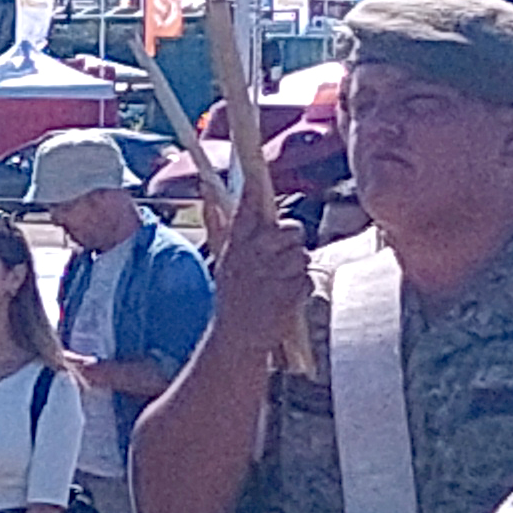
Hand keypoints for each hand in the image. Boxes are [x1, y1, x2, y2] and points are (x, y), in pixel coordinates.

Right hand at [204, 179, 312, 340]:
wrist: (237, 337)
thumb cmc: (233, 296)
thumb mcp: (223, 259)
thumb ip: (219, 222)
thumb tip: (205, 185)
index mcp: (235, 246)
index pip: (245, 211)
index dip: (252, 191)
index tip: (254, 174)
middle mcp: (252, 257)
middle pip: (290, 230)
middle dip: (291, 241)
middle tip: (280, 256)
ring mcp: (272, 276)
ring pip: (302, 256)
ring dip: (296, 269)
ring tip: (278, 282)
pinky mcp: (289, 294)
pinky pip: (307, 279)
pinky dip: (301, 288)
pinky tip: (284, 297)